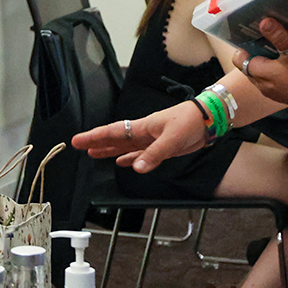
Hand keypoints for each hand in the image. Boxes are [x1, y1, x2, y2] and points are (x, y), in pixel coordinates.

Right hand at [71, 101, 207, 173]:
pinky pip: (140, 154)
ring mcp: (151, 140)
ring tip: (93, 155)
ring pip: (124, 146)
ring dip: (109, 151)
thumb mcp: (171, 139)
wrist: (208, 119)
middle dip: (96, 142)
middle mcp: (143, 133)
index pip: (112, 132)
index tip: (78, 140)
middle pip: (114, 138)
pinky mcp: (161, 147)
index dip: (94, 137)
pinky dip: (130, 158)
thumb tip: (135, 167)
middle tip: (79, 147)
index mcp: (142, 127)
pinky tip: (123, 163)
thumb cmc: (190, 121)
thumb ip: (153, 154)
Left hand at [231, 19, 287, 111]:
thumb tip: (263, 22)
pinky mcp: (285, 98)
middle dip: (253, 56)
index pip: (239, 61)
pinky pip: (272, 84)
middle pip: (249, 69)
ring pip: (260, 77)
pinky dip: (274, 74)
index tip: (251, 38)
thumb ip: (278, 36)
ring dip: (264, 66)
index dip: (243, 49)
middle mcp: (263, 87)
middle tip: (265, 42)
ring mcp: (274, 94)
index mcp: (261, 75)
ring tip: (277, 52)